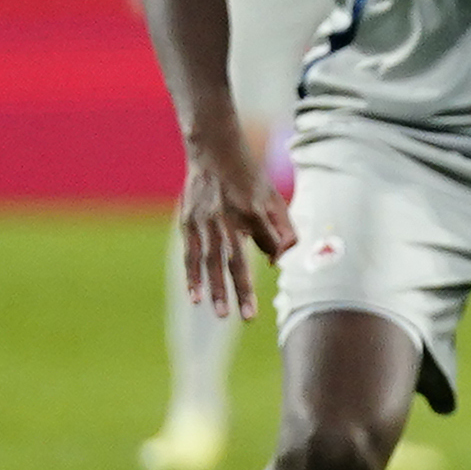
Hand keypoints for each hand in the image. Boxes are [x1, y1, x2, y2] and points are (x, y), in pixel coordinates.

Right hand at [177, 131, 293, 319]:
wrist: (213, 152)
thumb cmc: (249, 179)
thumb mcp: (274, 197)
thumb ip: (282, 229)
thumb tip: (277, 262)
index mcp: (251, 208)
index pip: (267, 239)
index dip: (272, 250)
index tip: (275, 262)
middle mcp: (226, 217)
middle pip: (235, 259)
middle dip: (241, 290)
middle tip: (247, 317)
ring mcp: (204, 221)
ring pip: (210, 261)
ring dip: (215, 289)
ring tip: (221, 313)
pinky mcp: (188, 223)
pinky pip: (190, 255)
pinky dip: (192, 276)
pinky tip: (194, 297)